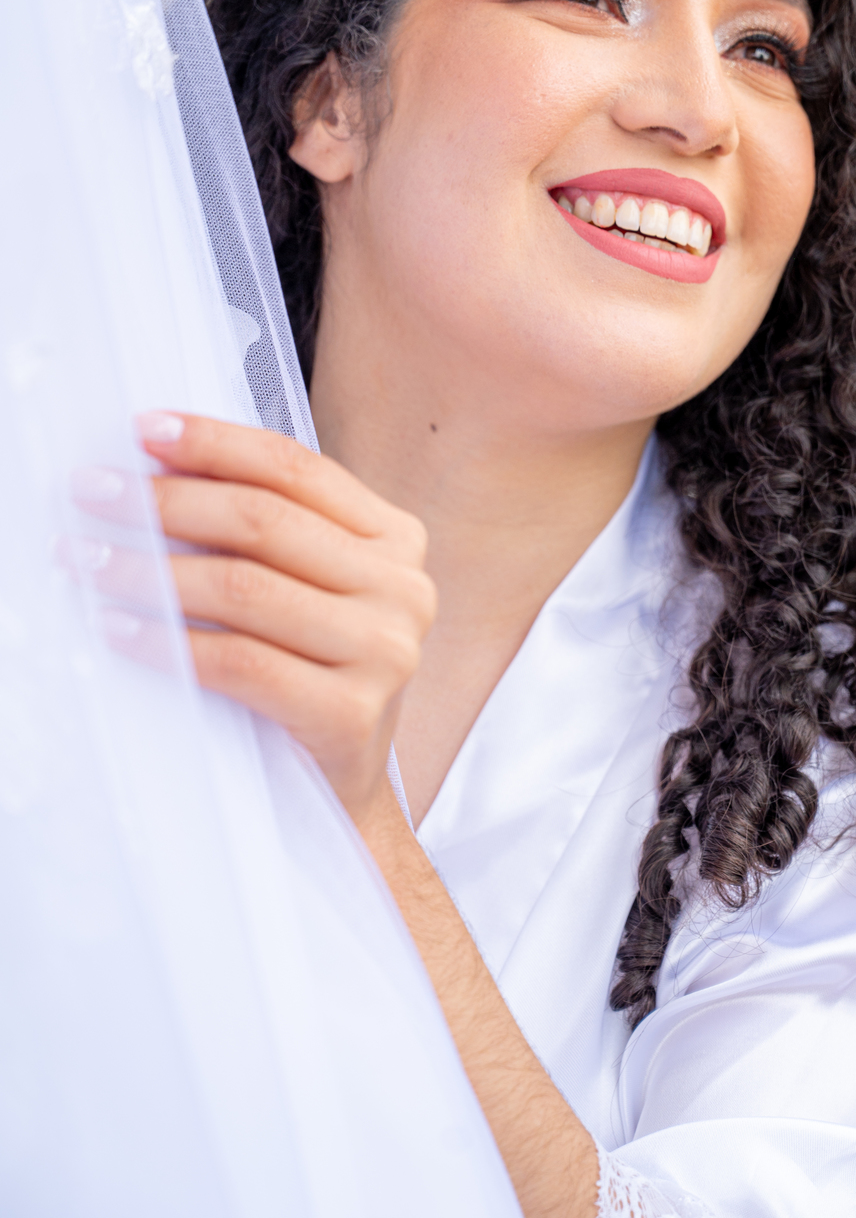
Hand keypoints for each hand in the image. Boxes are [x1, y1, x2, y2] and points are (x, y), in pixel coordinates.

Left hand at [72, 412, 435, 818]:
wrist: (340, 786)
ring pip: (245, 588)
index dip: (216, 443)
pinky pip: (239, 662)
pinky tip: (121, 627)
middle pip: (267, 522)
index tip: (144, 431)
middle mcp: (403, 588)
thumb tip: (159, 469)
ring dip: (151, 570)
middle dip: (168, 500)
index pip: (297, 470)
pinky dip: (169, 642)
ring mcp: (386, 652)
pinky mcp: (351, 714)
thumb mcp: (311, 587)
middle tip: (95, 492)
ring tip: (89, 558)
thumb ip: (270, 531)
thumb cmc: (310, 671)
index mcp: (397, 539)